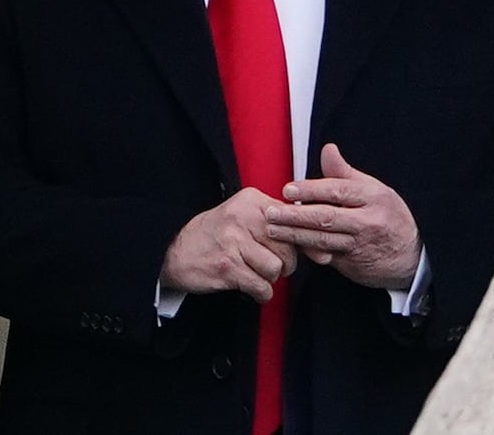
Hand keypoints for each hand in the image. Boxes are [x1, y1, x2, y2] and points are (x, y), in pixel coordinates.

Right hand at [160, 187, 297, 303]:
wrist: (173, 250)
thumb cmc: (214, 235)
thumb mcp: (244, 218)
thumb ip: (278, 226)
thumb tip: (321, 249)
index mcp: (251, 200)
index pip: (293, 221)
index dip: (303, 242)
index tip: (308, 254)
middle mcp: (243, 217)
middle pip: (288, 248)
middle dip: (284, 264)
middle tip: (268, 265)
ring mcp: (233, 241)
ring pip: (276, 269)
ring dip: (269, 278)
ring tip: (255, 274)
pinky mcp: (227, 266)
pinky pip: (261, 287)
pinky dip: (260, 293)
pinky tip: (250, 287)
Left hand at [264, 143, 421, 289]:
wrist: (412, 255)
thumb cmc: (386, 214)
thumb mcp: (372, 189)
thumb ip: (344, 172)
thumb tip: (327, 148)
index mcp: (372, 196)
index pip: (338, 191)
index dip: (311, 190)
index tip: (287, 190)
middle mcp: (368, 220)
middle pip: (326, 217)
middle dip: (295, 216)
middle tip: (270, 212)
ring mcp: (360, 244)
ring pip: (322, 239)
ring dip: (294, 235)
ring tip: (272, 229)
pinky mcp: (352, 263)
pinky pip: (325, 256)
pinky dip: (306, 251)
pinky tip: (288, 246)